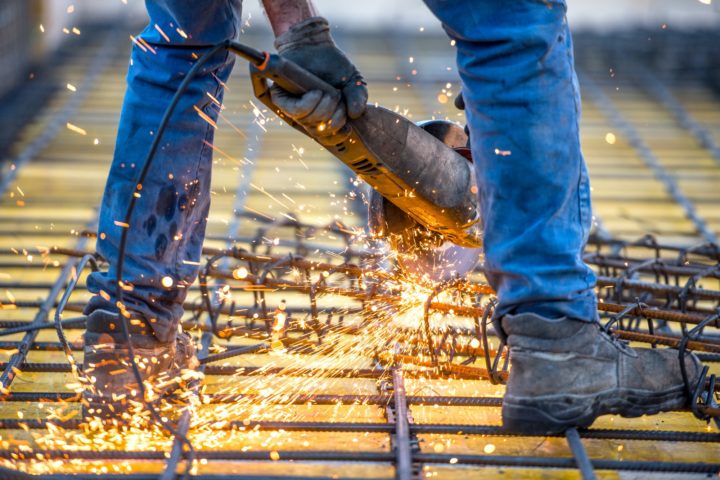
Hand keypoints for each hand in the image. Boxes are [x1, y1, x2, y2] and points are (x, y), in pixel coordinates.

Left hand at [270, 17, 366, 141]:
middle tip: (337, 98)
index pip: (327, 138)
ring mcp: (293, 107)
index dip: (337, 136)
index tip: (347, 127)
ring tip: (329, 92)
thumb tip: (355, 114)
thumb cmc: (333, 65)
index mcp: (323, 117)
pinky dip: (309, 104)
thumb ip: (358, 98)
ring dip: (323, 108)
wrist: (315, 44)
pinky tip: (316, 93)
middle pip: (320, 131)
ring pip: (309, 121)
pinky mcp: (281, 97)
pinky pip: (296, 110)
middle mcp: (307, 115)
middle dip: (334, 117)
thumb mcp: (353, 82)